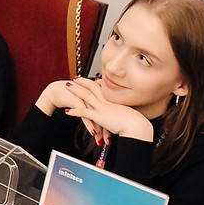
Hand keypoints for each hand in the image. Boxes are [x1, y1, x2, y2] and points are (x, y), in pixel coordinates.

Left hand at [36, 77, 153, 141]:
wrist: (137, 126)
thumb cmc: (135, 122)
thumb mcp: (129, 113)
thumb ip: (123, 112)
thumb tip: (124, 115)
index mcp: (114, 100)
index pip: (103, 88)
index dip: (95, 82)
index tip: (92, 79)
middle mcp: (106, 102)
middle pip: (92, 87)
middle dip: (83, 81)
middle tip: (76, 78)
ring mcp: (102, 108)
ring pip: (85, 95)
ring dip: (75, 90)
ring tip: (67, 86)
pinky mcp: (99, 116)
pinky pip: (83, 112)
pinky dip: (74, 111)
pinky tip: (67, 111)